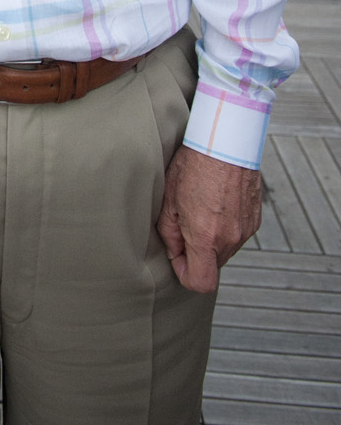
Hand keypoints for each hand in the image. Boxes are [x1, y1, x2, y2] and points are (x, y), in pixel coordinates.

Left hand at [156, 146, 261, 292]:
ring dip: (212, 239)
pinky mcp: (255, 220)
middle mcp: (230, 238)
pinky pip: (237, 235)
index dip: (184, 273)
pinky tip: (217, 203)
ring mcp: (245, 230)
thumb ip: (169, 233)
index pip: (200, 282)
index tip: (177, 256)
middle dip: (197, 252)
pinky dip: (226, 227)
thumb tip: (174, 252)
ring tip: (202, 208)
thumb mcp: (170, 198)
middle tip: (185, 222)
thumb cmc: (195, 164)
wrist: (226, 142)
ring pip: (225, 250)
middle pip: (212, 265)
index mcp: (206, 237)